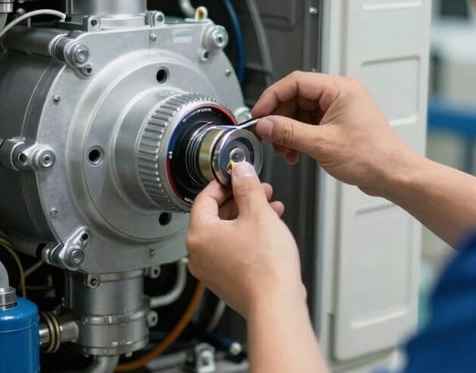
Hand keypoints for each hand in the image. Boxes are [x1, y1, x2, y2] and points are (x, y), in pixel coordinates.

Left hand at [187, 162, 302, 317]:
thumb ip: (247, 187)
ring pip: (226, 233)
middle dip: (241, 200)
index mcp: (199, 234)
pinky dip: (247, 237)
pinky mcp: (225, 281)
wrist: (276, 305)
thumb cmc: (265, 268)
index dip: (224, 183)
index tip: (238, 176)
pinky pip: (232, 250)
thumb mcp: (259, 213)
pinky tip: (269, 232)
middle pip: (216, 215)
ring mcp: (210, 270)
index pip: (205, 197)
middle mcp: (198, 254)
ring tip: (270, 209)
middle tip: (260, 191)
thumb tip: (240, 171)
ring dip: (248, 217)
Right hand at [251, 72, 418, 195]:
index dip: (272, 97)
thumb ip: (289, 132)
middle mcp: (339, 95)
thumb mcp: (322, 144)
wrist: (393, 174)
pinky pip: (308, 124)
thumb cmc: (373, 156)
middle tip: (268, 135)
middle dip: (279, 118)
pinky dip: (297, 137)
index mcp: (339, 89)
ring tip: (283, 149)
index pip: (295, 82)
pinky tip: (294, 151)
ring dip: (287, 131)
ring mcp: (338, 109)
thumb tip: (265, 125)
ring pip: (300, 112)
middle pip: (295, 97)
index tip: (259, 114)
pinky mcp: (336, 123)